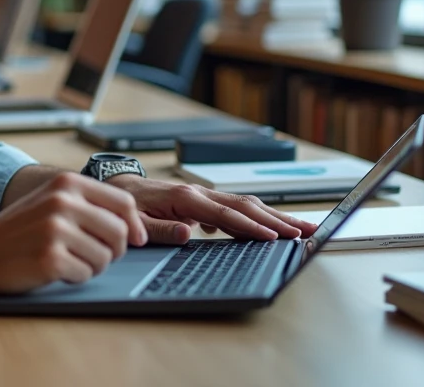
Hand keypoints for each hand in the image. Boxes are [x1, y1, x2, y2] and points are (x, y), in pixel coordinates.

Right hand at [0, 172, 148, 293]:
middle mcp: (63, 201)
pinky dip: (74, 278)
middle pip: (120, 232)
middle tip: (89, 254)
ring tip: (65, 259)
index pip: (123, 202)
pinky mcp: (51, 258)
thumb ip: (89, 205)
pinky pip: (86, 274)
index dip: (135, 225)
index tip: (136, 239)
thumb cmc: (18, 231)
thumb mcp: (51, 202)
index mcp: (67, 183)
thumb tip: (136, 227)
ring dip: (91, 265)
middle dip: (113, 250)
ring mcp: (56, 229)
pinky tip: (53, 270)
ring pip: (106, 257)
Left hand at [107, 175, 319, 245]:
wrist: (117, 186)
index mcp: (185, 198)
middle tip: (306, 230)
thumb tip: (190, 235)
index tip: (275, 238)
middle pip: (245, 206)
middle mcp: (199, 192)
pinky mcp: (203, 199)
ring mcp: (203, 194)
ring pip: (245, 204)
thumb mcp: (138, 220)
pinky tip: (270, 230)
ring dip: (273, 216)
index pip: (226, 215)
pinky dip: (256, 217)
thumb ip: (162, 228)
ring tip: (301, 228)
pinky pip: (235, 208)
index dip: (252, 228)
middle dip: (277, 219)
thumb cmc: (128, 205)